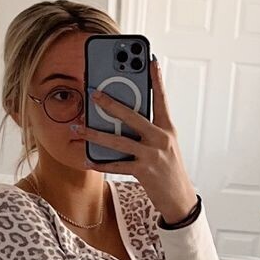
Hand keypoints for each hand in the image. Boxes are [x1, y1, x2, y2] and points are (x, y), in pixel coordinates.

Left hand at [71, 57, 197, 223]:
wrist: (180, 199)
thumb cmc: (169, 169)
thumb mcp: (164, 145)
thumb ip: (147, 130)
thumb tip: (121, 118)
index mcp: (167, 129)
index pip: (161, 99)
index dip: (157, 79)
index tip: (150, 61)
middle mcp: (161, 138)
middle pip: (132, 116)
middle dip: (111, 104)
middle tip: (94, 94)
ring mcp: (152, 155)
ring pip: (118, 141)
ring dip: (95, 134)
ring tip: (79, 129)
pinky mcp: (144, 171)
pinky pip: (117, 165)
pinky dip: (100, 163)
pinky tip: (87, 160)